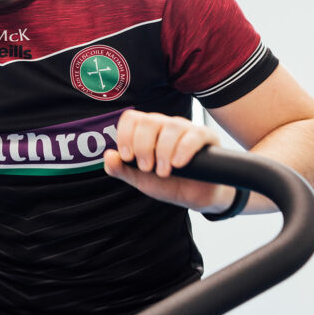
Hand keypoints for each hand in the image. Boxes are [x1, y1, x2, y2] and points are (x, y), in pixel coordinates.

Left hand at [104, 110, 233, 212]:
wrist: (195, 196)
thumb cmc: (167, 183)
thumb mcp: (139, 179)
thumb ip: (121, 169)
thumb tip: (108, 155)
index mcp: (146, 130)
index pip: (131, 118)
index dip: (125, 136)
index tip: (128, 157)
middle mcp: (164, 125)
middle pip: (148, 121)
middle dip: (143, 146)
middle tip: (147, 168)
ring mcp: (185, 129)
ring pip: (171, 126)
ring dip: (163, 151)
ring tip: (164, 171)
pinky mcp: (205, 136)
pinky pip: (194, 134)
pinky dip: (183, 149)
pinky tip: (178, 164)